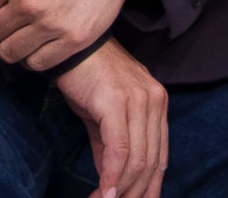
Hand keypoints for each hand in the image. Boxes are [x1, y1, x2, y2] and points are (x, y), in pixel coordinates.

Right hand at [55, 38, 166, 197]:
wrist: (68, 45)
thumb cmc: (85, 77)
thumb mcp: (104, 115)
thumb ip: (111, 147)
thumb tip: (111, 181)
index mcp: (157, 102)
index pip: (160, 156)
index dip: (148, 188)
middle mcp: (154, 100)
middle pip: (151, 162)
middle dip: (134, 194)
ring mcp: (138, 100)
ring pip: (136, 159)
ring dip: (120, 190)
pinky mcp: (117, 102)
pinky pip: (119, 149)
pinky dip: (111, 175)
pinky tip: (102, 192)